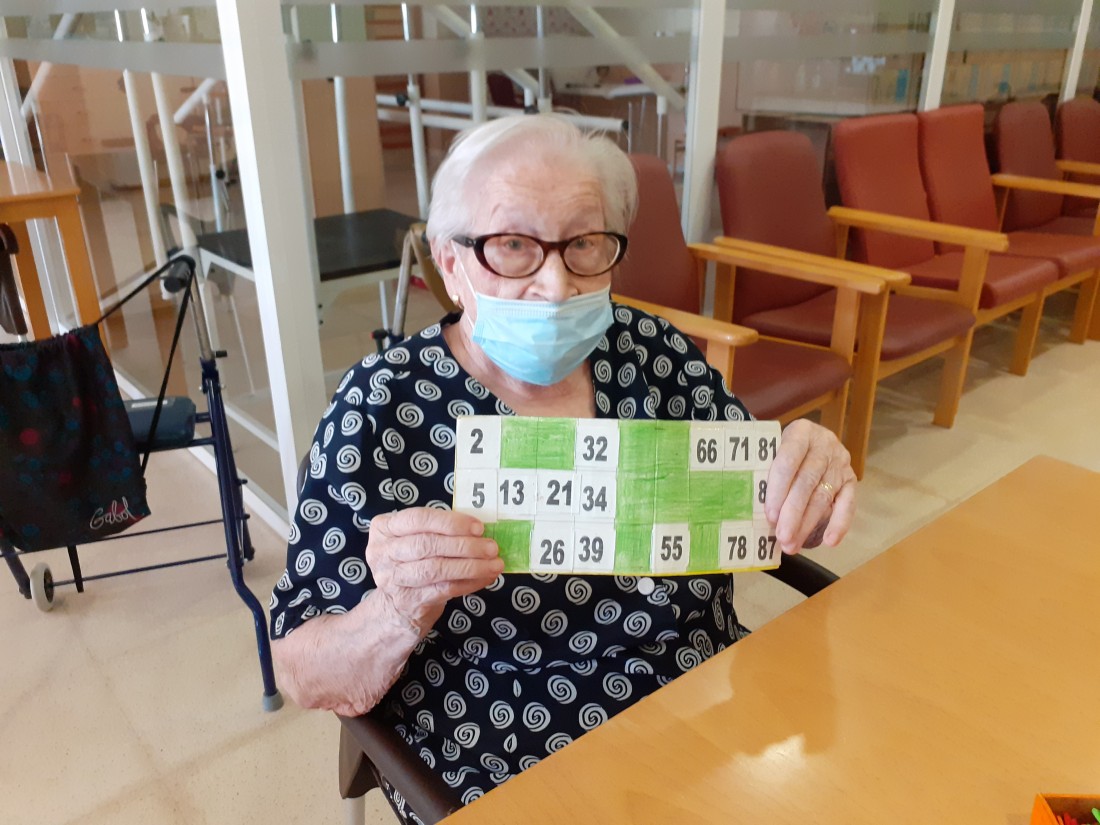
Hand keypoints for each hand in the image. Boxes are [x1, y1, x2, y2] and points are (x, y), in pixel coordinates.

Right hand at [366, 507, 502, 633]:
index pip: (418, 519)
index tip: (478, 527)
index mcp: (384, 529)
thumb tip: (479, 529)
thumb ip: (437, 531)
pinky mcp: (408, 602)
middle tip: (491, 547)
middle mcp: (383, 553)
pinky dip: (470, 582)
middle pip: (428, 544)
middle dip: (465, 545)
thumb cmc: (410, 563)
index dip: (451, 522)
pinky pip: (444, 589)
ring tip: (495, 563)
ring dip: (471, 566)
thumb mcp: (412, 540)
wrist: (393, 608)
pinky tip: (486, 577)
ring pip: (436, 569)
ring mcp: (393, 579)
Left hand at [764, 419, 855, 553]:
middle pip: (807, 482)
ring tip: (793, 545)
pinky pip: (848, 503)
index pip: (788, 461)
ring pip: (823, 496)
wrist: (810, 440)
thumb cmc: (782, 450)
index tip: (769, 515)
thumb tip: (750, 507)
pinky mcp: (851, 479)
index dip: (778, 489)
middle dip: (793, 514)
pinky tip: (829, 541)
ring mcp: (840, 462)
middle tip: (782, 538)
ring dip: (808, 524)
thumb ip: (765, 471)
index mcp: (800, 432)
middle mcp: (824, 444)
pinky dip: (839, 524)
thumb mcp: (772, 450)